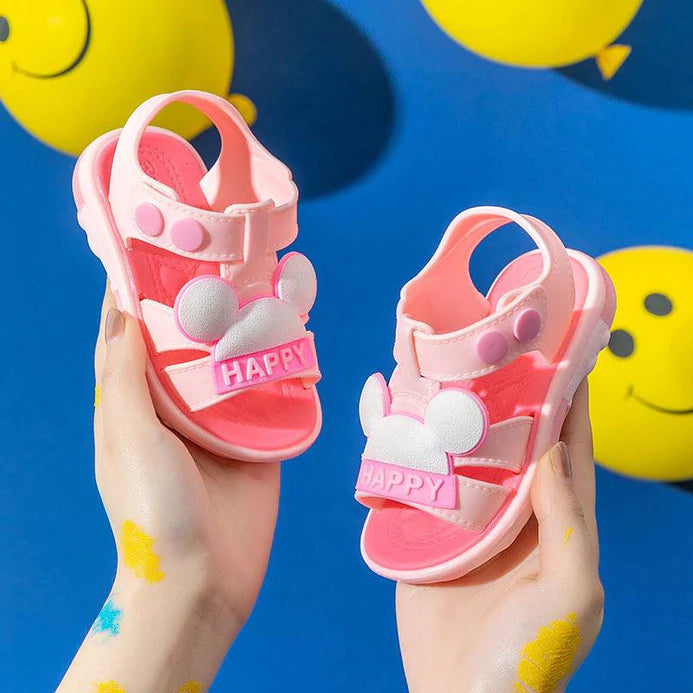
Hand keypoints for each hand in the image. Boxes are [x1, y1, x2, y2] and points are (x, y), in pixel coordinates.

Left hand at [59, 287, 279, 690]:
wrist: (205, 579)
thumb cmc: (153, 508)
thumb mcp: (126, 436)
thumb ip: (123, 375)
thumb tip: (121, 310)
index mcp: (134, 401)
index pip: (130, 333)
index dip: (137, 290)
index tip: (153, 246)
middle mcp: (175, 404)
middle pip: (189, 339)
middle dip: (204, 299)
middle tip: (226, 254)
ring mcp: (220, 420)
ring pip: (234, 360)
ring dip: (247, 326)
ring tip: (267, 282)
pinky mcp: (259, 438)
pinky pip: (272, 392)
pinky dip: (283, 364)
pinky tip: (299, 334)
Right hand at [396, 382, 603, 692]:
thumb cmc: (529, 657)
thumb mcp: (571, 595)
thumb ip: (569, 525)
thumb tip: (550, 452)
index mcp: (557, 522)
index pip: (569, 449)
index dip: (570, 401)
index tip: (562, 352)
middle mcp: (513, 511)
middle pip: (512, 439)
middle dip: (506, 395)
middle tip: (491, 347)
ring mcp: (467, 518)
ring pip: (464, 452)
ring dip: (455, 415)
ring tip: (441, 370)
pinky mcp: (425, 528)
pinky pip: (420, 478)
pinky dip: (410, 448)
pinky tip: (398, 418)